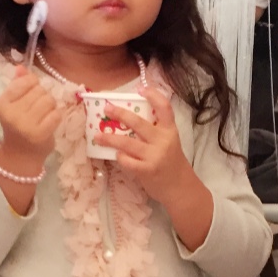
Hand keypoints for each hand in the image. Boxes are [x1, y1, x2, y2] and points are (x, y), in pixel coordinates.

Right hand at [0, 67, 60, 171]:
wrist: (20, 156)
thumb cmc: (18, 127)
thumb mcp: (14, 104)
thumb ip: (17, 84)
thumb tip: (21, 66)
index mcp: (2, 103)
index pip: (25, 81)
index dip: (33, 84)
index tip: (31, 95)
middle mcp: (12, 113)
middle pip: (39, 90)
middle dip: (43, 96)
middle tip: (38, 109)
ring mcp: (26, 124)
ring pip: (49, 100)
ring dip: (51, 106)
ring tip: (44, 115)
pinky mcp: (40, 134)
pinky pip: (56, 113)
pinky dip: (56, 116)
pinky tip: (50, 122)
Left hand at [102, 88, 191, 202]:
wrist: (180, 187)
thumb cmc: (171, 162)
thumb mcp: (169, 142)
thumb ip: (155, 131)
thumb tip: (129, 119)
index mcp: (170, 130)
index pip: (165, 108)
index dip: (153, 95)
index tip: (140, 88)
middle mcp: (163, 141)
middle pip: (138, 123)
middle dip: (120, 114)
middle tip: (107, 109)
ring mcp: (154, 156)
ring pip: (127, 143)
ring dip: (110, 139)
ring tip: (97, 136)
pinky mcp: (147, 170)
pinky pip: (127, 161)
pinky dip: (120, 157)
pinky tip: (116, 155)